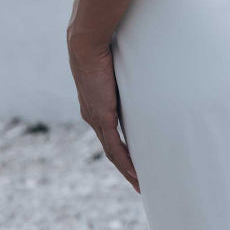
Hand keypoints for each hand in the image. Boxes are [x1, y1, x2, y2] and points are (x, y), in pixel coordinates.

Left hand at [67, 37, 139, 193]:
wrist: (86, 44)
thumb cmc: (103, 47)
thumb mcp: (117, 65)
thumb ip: (126, 73)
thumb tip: (143, 63)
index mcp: (95, 105)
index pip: (109, 134)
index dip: (121, 150)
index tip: (133, 162)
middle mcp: (92, 116)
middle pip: (111, 150)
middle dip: (125, 168)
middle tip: (140, 183)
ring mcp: (96, 119)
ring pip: (112, 153)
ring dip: (127, 171)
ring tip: (141, 185)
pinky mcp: (102, 118)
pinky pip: (114, 147)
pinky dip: (125, 163)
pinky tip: (136, 174)